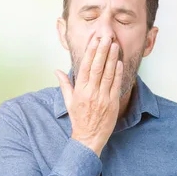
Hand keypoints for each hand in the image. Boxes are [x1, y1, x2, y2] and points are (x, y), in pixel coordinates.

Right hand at [55, 32, 123, 156]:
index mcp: (79, 91)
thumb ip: (65, 84)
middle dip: (101, 51)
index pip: (84, 67)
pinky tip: (119, 62)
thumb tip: (57, 70)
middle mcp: (90, 92)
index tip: (94, 40)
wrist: (88, 138)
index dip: (90, 52)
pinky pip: (115, 85)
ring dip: (111, 58)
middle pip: (96, 68)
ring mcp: (102, 98)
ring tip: (114, 45)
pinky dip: (117, 73)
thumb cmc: (79, 119)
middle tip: (106, 37)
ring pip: (107, 74)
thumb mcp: (68, 102)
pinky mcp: (112, 103)